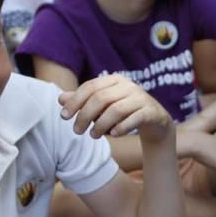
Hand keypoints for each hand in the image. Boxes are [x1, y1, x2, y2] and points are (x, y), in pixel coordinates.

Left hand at [59, 75, 173, 142]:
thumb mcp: (103, 106)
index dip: (75, 101)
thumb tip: (60, 99)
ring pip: (116, 110)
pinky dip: (121, 128)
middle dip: (85, 115)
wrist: (155, 121)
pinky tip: (112, 135)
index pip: (90, 87)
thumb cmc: (124, 112)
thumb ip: (83, 101)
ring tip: (93, 136)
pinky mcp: (151, 112)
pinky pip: (134, 119)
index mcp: (115, 80)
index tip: (64, 117)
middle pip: (101, 98)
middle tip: (77, 131)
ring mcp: (141, 98)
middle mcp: (129, 86)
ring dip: (101, 125)